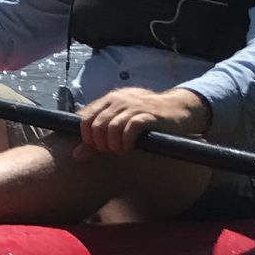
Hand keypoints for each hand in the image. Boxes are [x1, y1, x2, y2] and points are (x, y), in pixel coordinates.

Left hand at [75, 87, 210, 155]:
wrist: (178, 108)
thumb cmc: (145, 117)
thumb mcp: (120, 122)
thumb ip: (97, 136)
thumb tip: (76, 155)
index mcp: (109, 99)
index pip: (85, 118)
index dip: (87, 137)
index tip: (97, 146)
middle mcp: (120, 100)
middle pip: (97, 125)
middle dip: (101, 143)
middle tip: (110, 150)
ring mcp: (134, 107)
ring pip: (112, 127)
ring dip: (113, 144)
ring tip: (120, 149)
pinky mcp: (149, 116)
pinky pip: (130, 129)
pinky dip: (126, 142)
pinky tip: (130, 146)